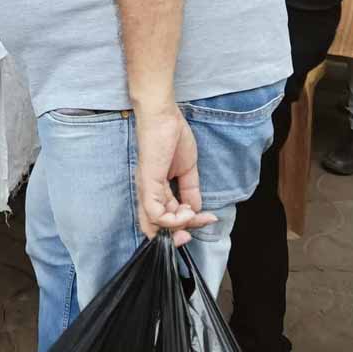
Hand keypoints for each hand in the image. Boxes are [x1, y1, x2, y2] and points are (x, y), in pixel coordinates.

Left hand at [134, 104, 216, 245]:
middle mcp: (148, 193)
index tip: (206, 220)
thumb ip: (190, 191)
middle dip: (179, 235)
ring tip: (193, 215)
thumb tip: (196, 210)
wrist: (163, 116)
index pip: (165, 220)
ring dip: (180, 226)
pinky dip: (173, 219)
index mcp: (156, 190)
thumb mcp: (187, 170)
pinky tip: (187, 209)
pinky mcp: (148, 183)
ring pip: (155, 225)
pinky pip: (155, 213)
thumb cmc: (172, 137)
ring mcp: (146, 189)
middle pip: (157, 228)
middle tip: (200, 223)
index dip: (185, 227)